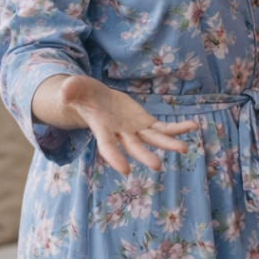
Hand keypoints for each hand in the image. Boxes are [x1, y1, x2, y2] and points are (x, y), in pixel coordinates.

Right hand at [59, 75, 198, 175]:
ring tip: (184, 149)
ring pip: (153, 139)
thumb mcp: (75, 88)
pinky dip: (177, 128)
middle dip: (145, 156)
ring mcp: (134, 129)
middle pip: (134, 147)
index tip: (124, 170)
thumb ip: (71, 90)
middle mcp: (120, 133)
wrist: (95, 99)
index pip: (107, 146)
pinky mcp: (145, 123)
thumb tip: (65, 91)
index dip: (114, 157)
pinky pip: (163, 127)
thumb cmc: (81, 94)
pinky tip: (192, 126)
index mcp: (101, 128)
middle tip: (157, 166)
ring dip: (168, 144)